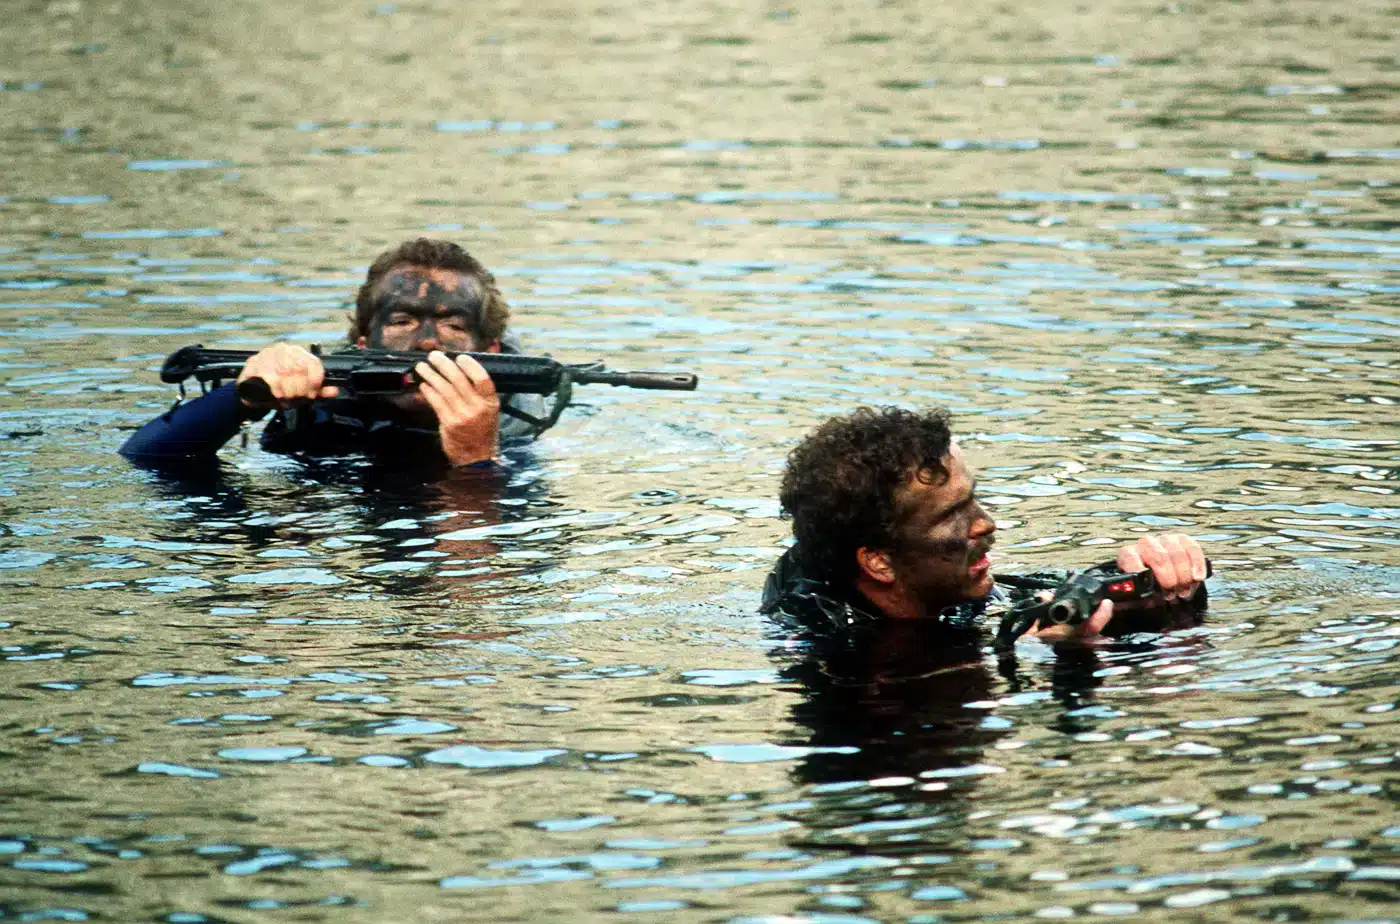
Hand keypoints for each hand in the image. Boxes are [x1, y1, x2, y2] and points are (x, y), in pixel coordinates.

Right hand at [236, 343, 337, 408]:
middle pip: (300, 368)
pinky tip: (278, 395)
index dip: (314, 382)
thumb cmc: (279, 389)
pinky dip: (276, 388)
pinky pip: (269, 375)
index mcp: (299, 353)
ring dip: (288, 390)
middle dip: (300, 388)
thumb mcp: (301, 391)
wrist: (252, 392)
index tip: (311, 395)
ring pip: (285, 371)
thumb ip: (318, 391)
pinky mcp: (254, 362)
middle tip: (297, 399)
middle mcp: (285, 350)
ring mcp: (268, 354)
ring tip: (287, 400)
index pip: (314, 363)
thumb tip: (335, 391)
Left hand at [414, 350, 499, 465]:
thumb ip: (479, 393)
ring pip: (445, 390)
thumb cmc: (483, 431)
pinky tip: (424, 385)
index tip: (459, 357)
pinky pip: (437, 403)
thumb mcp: (489, 411)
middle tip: (434, 356)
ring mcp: (463, 416)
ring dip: (432, 376)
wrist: (477, 457)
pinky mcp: (449, 424)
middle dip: (444, 365)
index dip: (470, 366)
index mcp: (491, 402)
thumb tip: (460, 369)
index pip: (482, 379)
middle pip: (460, 380)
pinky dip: (429, 392)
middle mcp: (478, 408)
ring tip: (422, 367)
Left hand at [1027, 533, 1207, 640]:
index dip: (1137, 568)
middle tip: (1172, 595)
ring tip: (1184, 591)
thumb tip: (1107, 605)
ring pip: (1175, 550)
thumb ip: (1110, 609)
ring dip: (1183, 573)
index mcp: (1126, 556)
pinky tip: (1197, 578)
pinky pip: (1191, 546)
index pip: (1128, 555)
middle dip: (1167, 576)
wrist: (1157, 585)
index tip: (1148, 585)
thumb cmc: (1139, 595)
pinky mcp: (1181, 541)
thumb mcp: (1122, 604)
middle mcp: (1144, 545)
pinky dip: (1196, 562)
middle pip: (1157, 553)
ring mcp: (1163, 540)